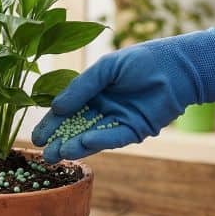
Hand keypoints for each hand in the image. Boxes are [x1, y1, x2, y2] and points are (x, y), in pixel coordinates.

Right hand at [32, 28, 214, 162]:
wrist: (177, 67)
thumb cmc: (141, 61)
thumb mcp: (105, 69)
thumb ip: (80, 88)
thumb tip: (56, 107)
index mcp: (92, 93)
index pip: (66, 111)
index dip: (51, 124)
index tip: (37, 137)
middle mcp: (103, 109)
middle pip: (75, 129)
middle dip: (59, 142)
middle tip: (43, 154)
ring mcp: (118, 122)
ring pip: (91, 138)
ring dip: (74, 146)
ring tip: (57, 155)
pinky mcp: (134, 130)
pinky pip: (113, 138)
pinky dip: (98, 141)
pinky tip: (82, 144)